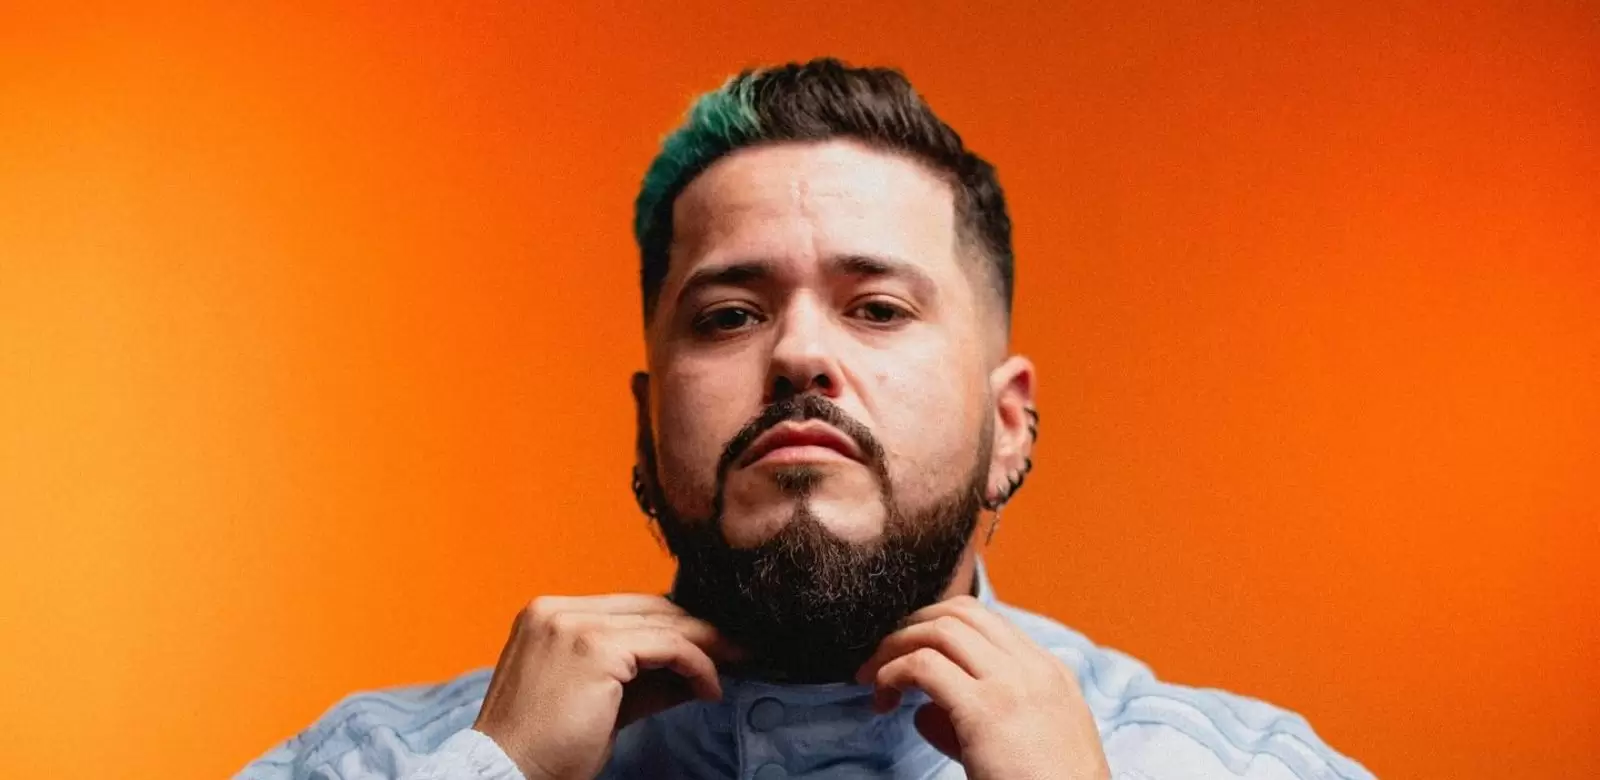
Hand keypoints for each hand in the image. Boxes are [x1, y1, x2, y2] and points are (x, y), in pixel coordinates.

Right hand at [473, 594, 742, 779]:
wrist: (508, 776)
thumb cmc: (547, 750)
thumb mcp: (603, 703)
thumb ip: (646, 680)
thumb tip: (698, 670)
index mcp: (549, 615)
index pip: (628, 608)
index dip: (675, 623)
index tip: (714, 642)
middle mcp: (557, 610)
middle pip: (649, 607)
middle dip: (700, 628)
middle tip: (739, 648)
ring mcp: (573, 625)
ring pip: (663, 623)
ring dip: (707, 645)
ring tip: (736, 664)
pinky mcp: (595, 648)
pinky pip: (668, 647)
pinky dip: (697, 664)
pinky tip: (709, 688)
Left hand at [856, 596, 1109, 779]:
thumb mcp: (1025, 747)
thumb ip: (975, 722)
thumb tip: (923, 712)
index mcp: (1050, 673)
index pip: (987, 621)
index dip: (939, 628)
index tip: (911, 651)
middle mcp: (1033, 667)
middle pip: (961, 612)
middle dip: (913, 625)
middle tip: (884, 654)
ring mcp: (1012, 683)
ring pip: (940, 629)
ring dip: (896, 646)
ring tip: (873, 676)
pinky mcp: (986, 708)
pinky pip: (923, 666)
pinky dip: (892, 673)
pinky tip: (883, 696)